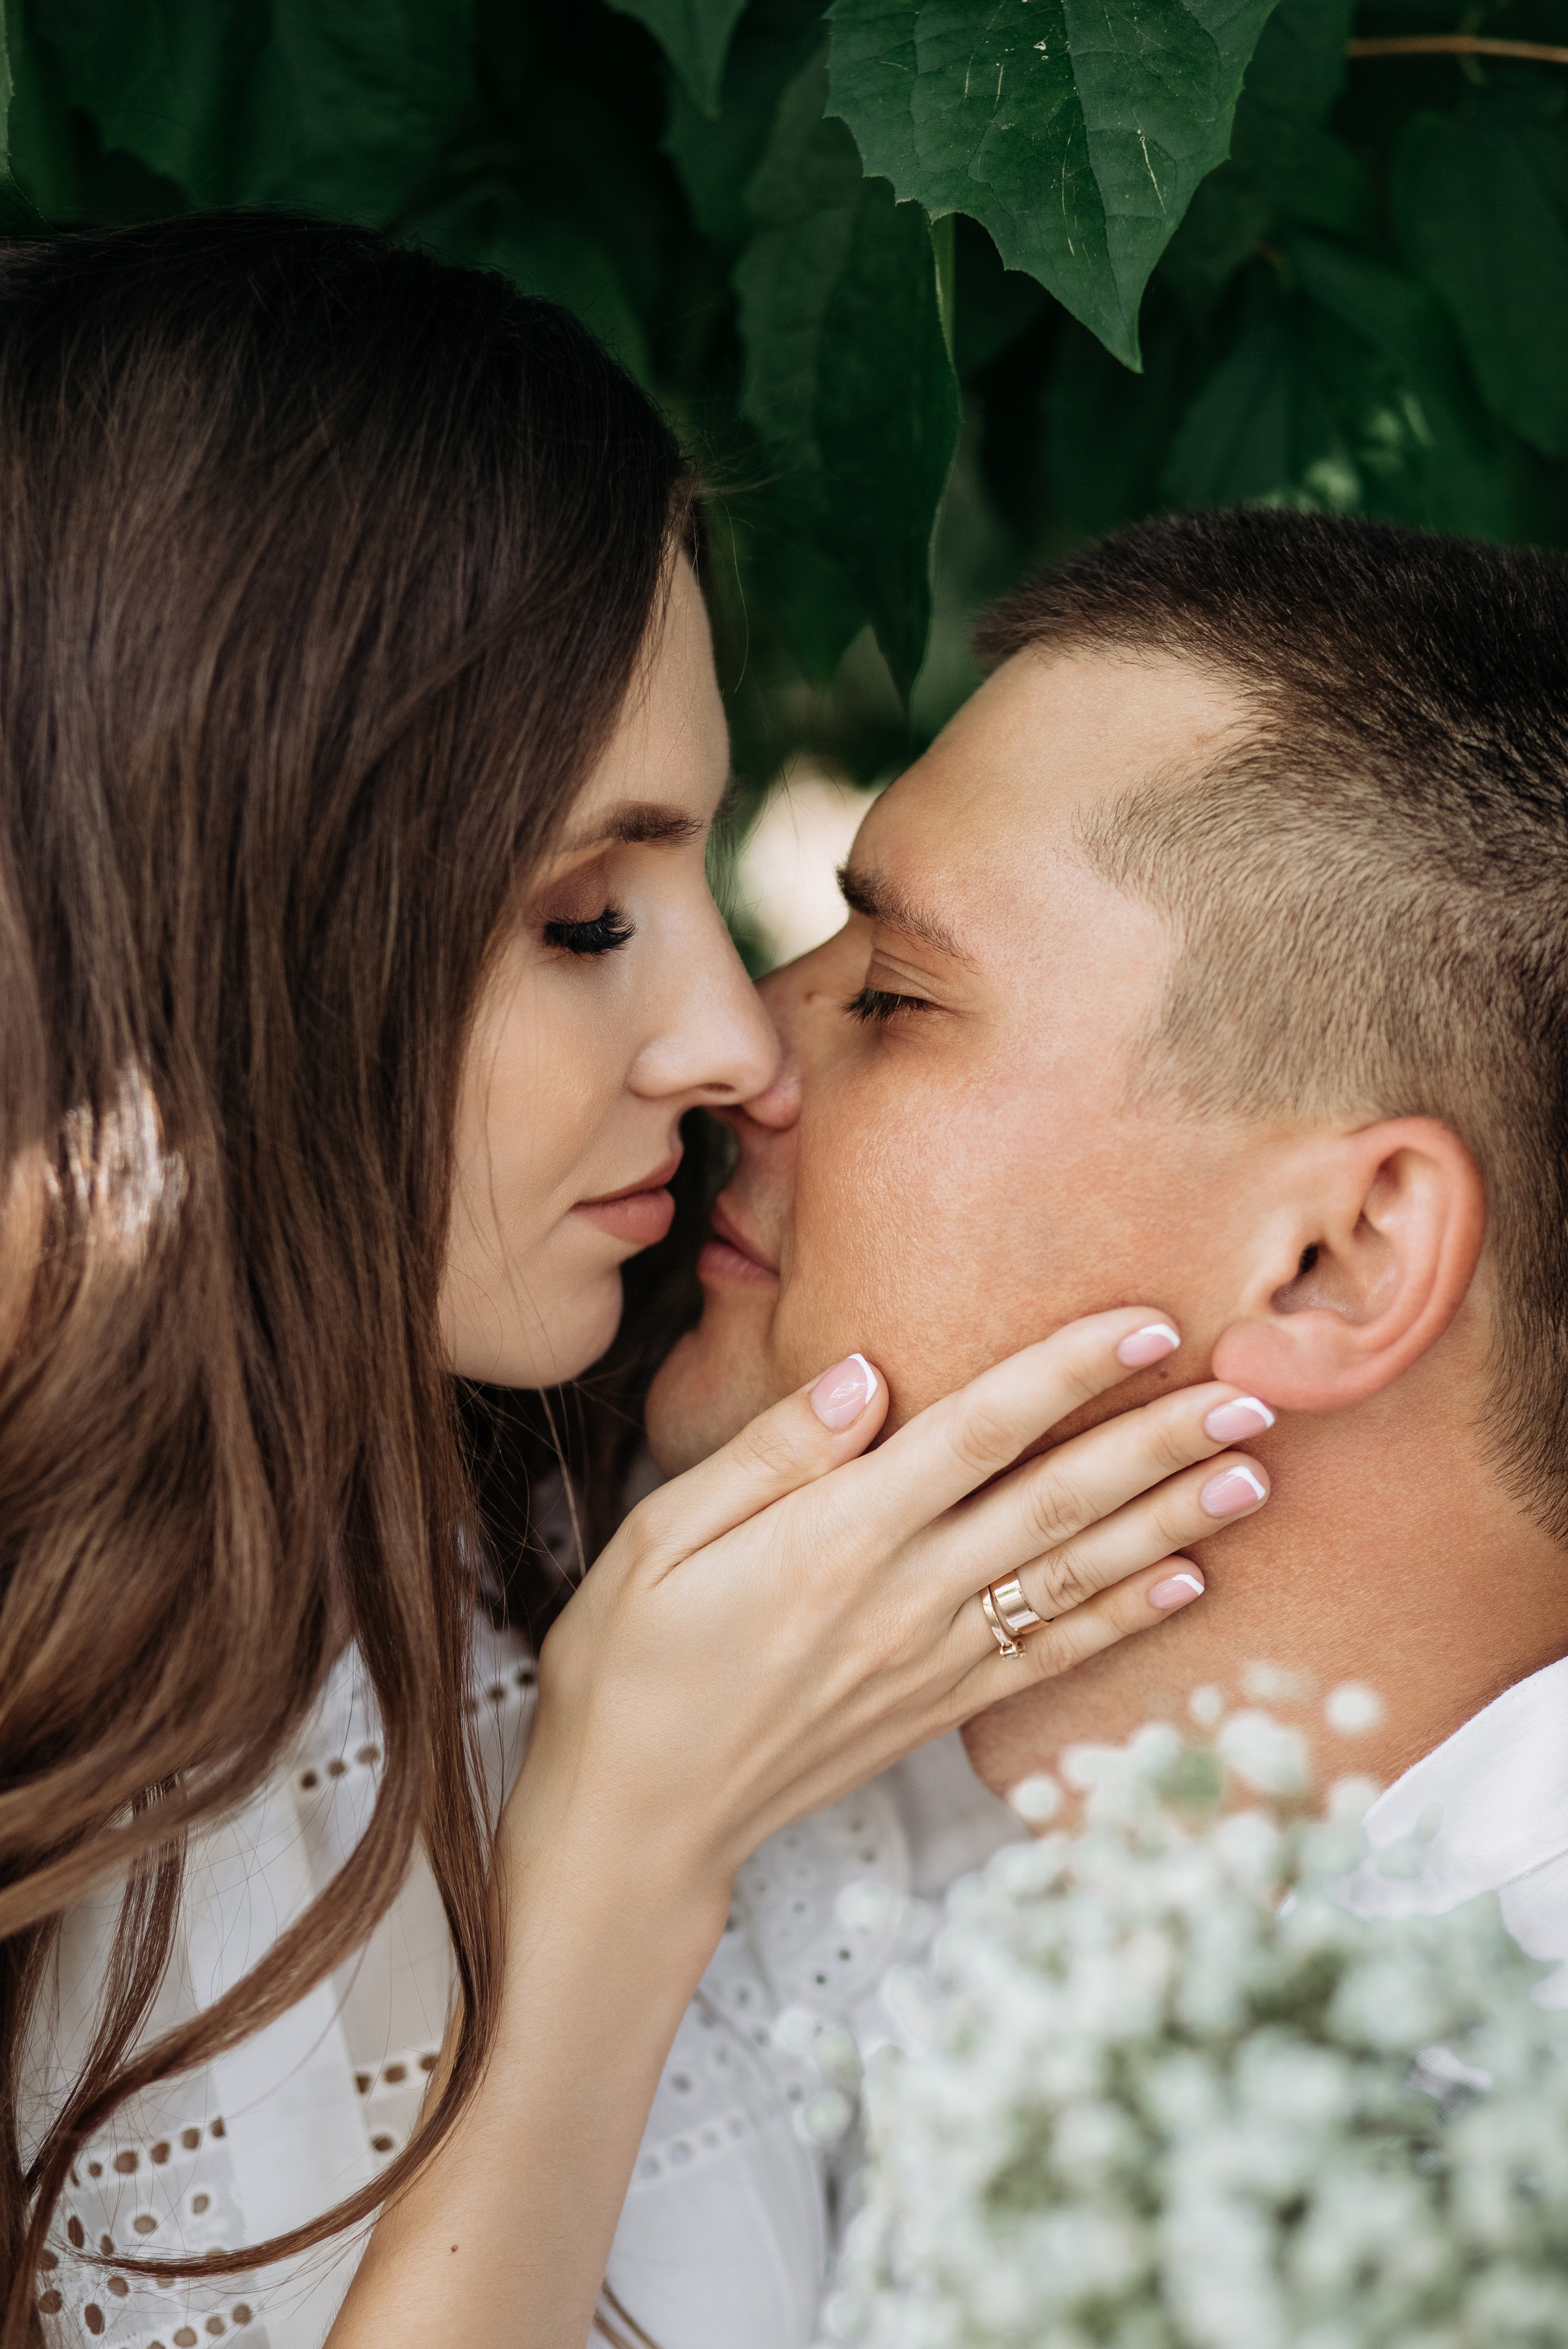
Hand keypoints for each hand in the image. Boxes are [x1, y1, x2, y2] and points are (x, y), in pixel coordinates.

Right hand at [508, 1310, 1270, 1907]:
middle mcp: (902, 1598)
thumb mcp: (662, 1536)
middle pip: (1054, 1503)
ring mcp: (927, 1662)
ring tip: (1251, 1477)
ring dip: (1168, 1524)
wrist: (633, 1822)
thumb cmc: (629, 1665)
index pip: (976, 1434)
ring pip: (1071, 1578)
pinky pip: (1048, 1660)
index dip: (1067, 1375)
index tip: (1148, 1325)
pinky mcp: (932, 1711)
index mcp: (836, 1538)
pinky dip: (1121, 1622)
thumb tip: (869, 1372)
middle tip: (1252, 1395)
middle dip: (1158, 1443)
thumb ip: (773, 1452)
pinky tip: (1186, 1586)